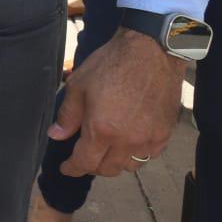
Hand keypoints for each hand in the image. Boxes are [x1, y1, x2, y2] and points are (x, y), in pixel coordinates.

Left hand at [51, 28, 185, 176]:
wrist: (151, 51)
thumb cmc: (112, 64)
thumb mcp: (79, 85)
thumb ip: (67, 115)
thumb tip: (56, 135)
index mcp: (102, 130)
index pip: (85, 163)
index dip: (73, 168)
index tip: (67, 168)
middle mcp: (127, 140)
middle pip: (107, 169)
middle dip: (92, 166)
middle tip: (84, 155)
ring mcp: (149, 139)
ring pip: (129, 166)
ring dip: (115, 162)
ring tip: (106, 149)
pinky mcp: (165, 134)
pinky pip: (149, 156)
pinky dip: (136, 154)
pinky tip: (128, 141)